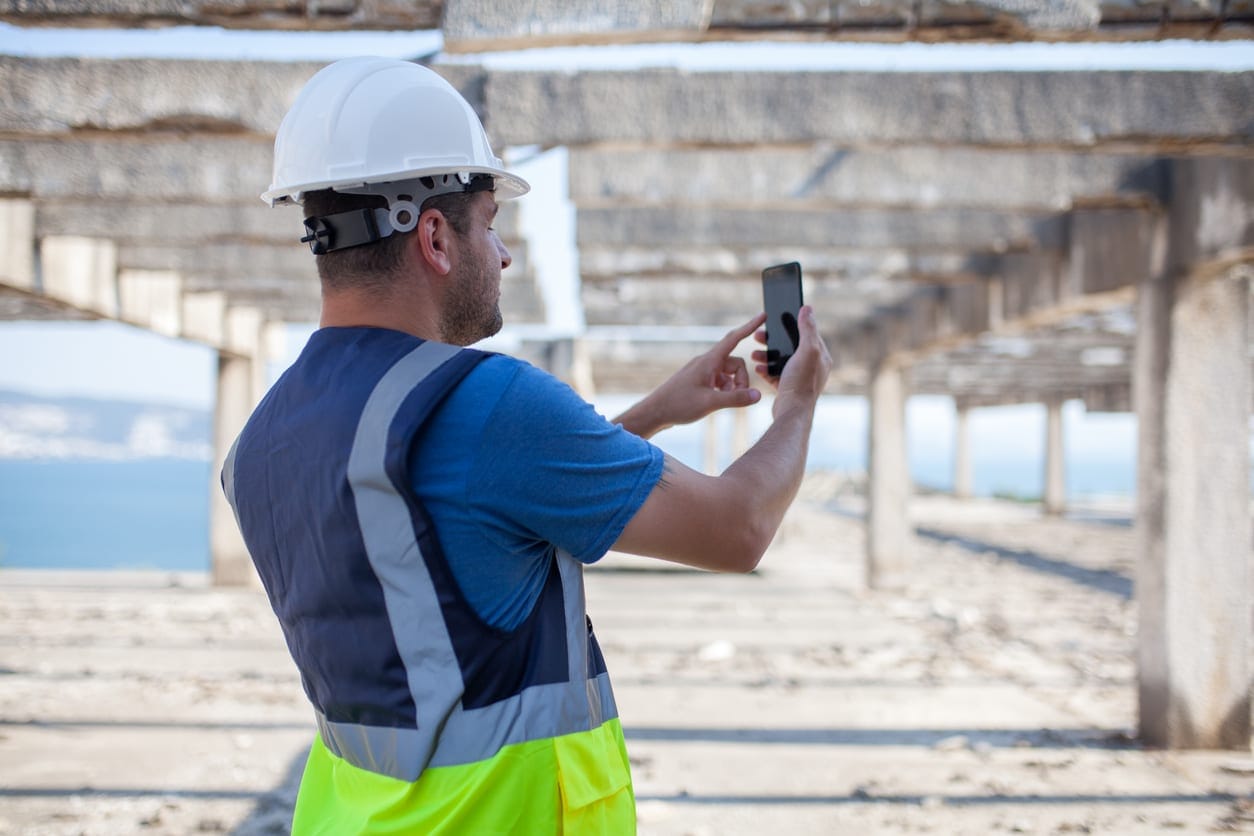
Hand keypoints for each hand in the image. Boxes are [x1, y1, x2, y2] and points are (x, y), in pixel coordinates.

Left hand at [614, 313, 764, 437]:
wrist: (655, 412)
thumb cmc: (678, 404)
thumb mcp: (710, 403)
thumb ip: (736, 398)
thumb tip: (758, 395)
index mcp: (709, 361)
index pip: (734, 338)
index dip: (750, 327)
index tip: (763, 316)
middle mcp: (707, 363)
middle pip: (736, 364)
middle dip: (741, 380)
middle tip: (735, 397)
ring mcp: (703, 372)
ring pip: (729, 374)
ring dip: (733, 387)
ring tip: (723, 402)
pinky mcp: (700, 381)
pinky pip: (721, 381)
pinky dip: (724, 391)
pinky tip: (717, 402)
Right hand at [751, 306, 830, 416]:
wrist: (792, 411)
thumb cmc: (801, 382)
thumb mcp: (806, 351)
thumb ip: (807, 329)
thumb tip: (807, 308)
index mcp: (820, 356)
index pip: (808, 334)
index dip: (793, 325)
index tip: (778, 319)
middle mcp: (812, 367)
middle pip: (791, 346)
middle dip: (774, 341)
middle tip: (760, 335)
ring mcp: (799, 377)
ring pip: (781, 360)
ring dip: (767, 355)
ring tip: (754, 353)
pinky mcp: (788, 387)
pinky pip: (775, 374)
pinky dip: (766, 370)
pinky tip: (758, 368)